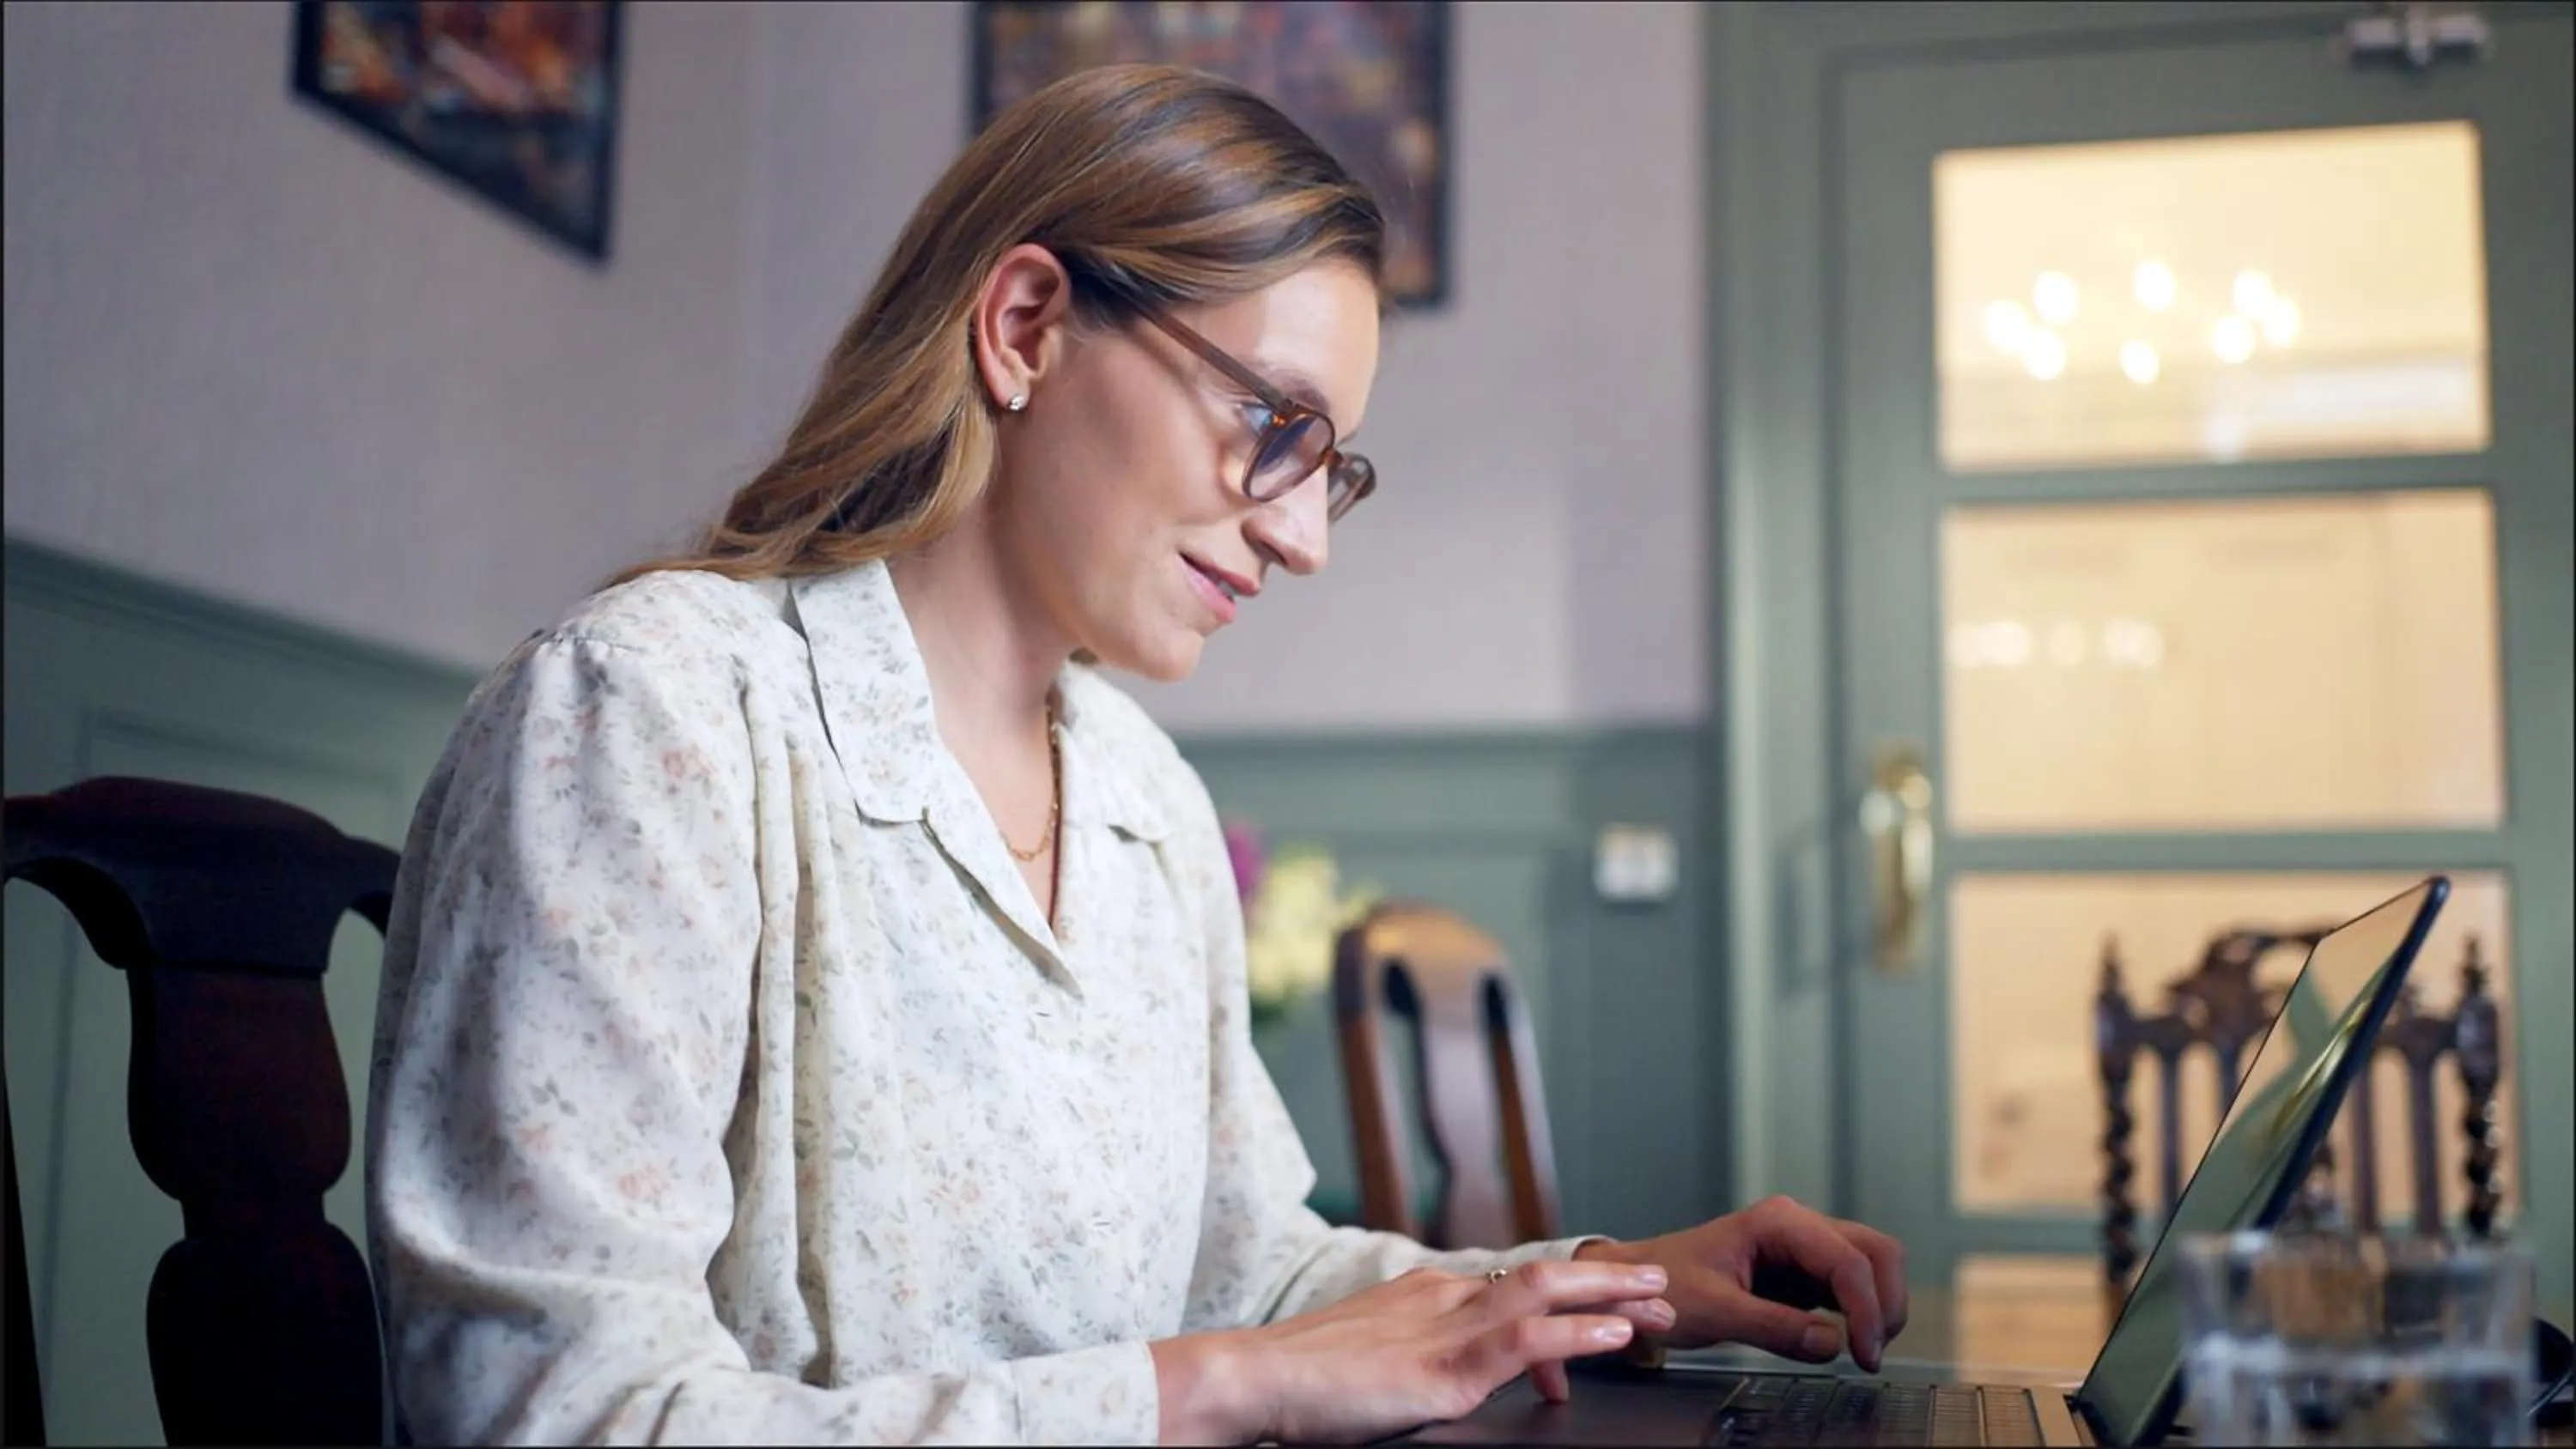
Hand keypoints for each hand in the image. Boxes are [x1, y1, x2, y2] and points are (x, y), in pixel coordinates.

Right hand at [1156, 1258, 1671, 1443]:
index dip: (1567, 1295)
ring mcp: (1445, 1330)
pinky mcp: (1442, 1370)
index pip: (1514, 1285)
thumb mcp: (1374, 1361)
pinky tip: (1613, 1336)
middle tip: (1659, 1284)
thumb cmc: (1298, 1381)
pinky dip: (1576, 1333)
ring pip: (1547, 1293)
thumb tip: (1448, 1379)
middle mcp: (1442, 1297)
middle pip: (1544, 1272)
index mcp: (1425, 1294)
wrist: (1250, 1379)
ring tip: (1659, 1301)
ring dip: (1610, 1293)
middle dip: (1607, 1276)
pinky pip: (1525, 1341)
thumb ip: (1419, 1361)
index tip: (1606, 1307)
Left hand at [1575, 1195, 1909, 1372]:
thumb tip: (1831, 1343)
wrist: (1637, 1285)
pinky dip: (1861, 1312)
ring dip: (1879, 1306)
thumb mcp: (1712, 1311)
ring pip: (1871, 1265)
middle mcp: (1797, 1226)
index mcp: (1777, 1222)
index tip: (1863, 1355)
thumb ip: (1772, 1327)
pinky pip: (1850, 1286)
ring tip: (1864, 1352)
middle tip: (1872, 1354)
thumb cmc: (1665, 1286)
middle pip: (1875, 1251)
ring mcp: (1804, 1248)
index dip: (1866, 1308)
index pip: (1847, 1259)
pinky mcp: (1803, 1274)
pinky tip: (1849, 1342)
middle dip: (1885, 1302)